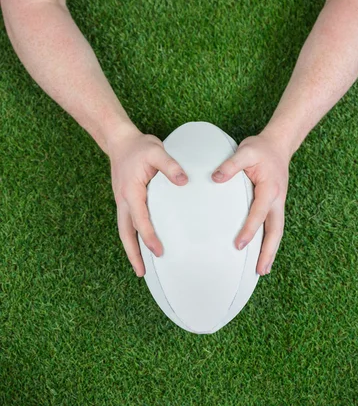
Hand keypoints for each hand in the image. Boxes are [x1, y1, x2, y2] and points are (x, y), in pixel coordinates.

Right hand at [107, 125, 188, 276]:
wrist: (119, 140)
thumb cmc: (139, 147)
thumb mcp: (156, 151)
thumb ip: (170, 166)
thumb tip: (184, 181)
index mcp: (130, 191)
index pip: (140, 219)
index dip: (148, 237)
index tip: (159, 251)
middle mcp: (123, 200)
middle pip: (125, 233)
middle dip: (133, 253)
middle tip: (141, 272)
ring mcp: (122, 201)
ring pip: (124, 230)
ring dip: (130, 248)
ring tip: (140, 267)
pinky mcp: (125, 199)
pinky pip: (127, 222)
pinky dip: (132, 236)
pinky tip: (141, 243)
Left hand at [211, 131, 289, 275]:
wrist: (278, 145)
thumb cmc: (260, 149)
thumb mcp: (245, 151)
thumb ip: (230, 165)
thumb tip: (215, 178)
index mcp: (270, 189)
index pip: (259, 213)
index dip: (249, 229)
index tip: (238, 245)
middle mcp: (277, 199)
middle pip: (276, 230)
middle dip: (268, 251)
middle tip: (260, 271)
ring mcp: (278, 203)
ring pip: (277, 231)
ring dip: (271, 251)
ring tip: (263, 270)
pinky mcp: (275, 205)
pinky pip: (273, 226)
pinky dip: (269, 241)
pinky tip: (262, 252)